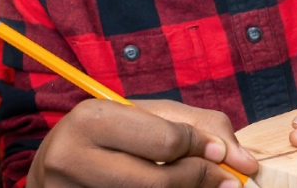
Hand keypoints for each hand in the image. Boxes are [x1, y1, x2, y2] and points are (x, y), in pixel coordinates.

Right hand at [27, 98, 258, 187]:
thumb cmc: (110, 135)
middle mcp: (72, 159)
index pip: (166, 142)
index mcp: (91, 120)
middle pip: (160, 182)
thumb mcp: (146, 116)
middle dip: (200, 179)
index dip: (203, 150)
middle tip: (223, 181)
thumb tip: (244, 161)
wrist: (53, 167)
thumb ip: (198, 126)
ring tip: (197, 185)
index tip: (221, 155)